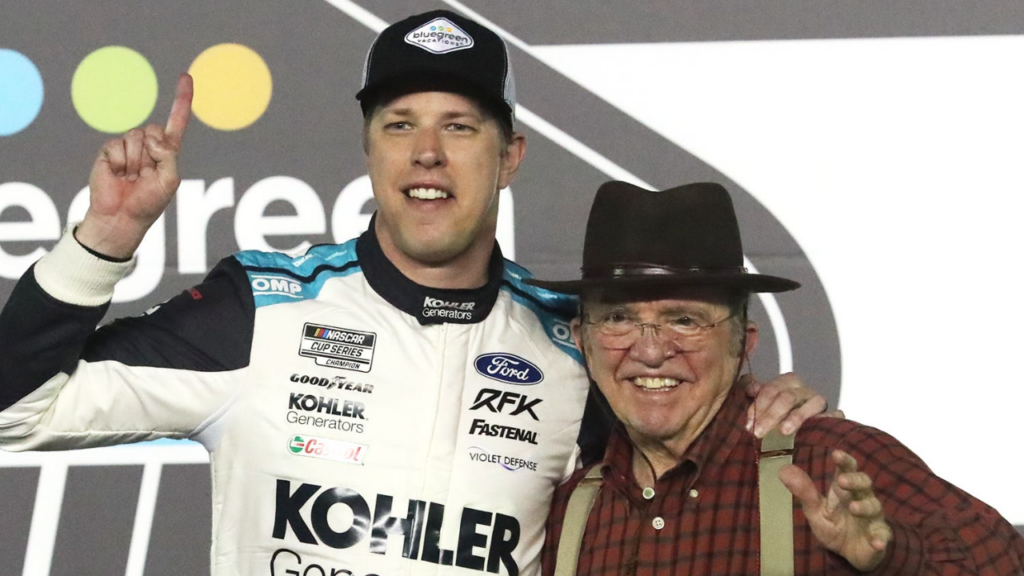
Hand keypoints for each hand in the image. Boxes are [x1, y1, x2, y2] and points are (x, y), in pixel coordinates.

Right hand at [76, 74, 193, 258]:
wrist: (120, 217)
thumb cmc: (148, 203)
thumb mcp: (170, 181)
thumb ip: (169, 156)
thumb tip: (153, 139)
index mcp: (167, 151)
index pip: (177, 121)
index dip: (181, 99)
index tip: (186, 77)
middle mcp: (148, 145)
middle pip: (154, 129)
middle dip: (152, 152)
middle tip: (144, 174)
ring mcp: (128, 147)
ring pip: (136, 137)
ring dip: (135, 161)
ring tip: (130, 177)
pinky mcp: (109, 151)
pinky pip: (116, 146)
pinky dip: (119, 162)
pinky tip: (117, 175)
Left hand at [744, 372, 829, 437]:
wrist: (801, 429)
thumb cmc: (778, 414)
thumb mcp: (765, 403)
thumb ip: (756, 394)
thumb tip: (749, 388)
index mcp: (788, 382)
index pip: (772, 389)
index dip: (759, 405)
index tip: (748, 422)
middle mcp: (805, 389)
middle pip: (788, 397)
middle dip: (771, 415)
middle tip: (757, 432)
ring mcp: (820, 402)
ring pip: (812, 404)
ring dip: (797, 417)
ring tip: (783, 431)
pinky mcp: (834, 415)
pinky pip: (835, 415)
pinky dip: (827, 420)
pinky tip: (814, 430)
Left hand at [779, 450, 891, 570]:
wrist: (850, 553)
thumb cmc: (834, 525)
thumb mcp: (816, 510)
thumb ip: (804, 492)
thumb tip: (783, 469)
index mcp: (844, 490)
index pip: (847, 470)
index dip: (844, 461)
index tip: (836, 454)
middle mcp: (862, 498)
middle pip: (864, 483)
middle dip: (855, 480)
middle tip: (842, 480)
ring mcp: (872, 518)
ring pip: (873, 506)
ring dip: (864, 506)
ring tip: (853, 507)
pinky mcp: (879, 537)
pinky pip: (883, 536)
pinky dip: (880, 539)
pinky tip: (877, 542)